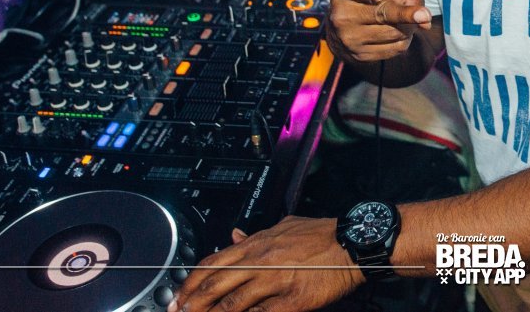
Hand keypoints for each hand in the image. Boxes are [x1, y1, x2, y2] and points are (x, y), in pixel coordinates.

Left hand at [168, 217, 360, 311]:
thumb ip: (257, 234)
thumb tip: (235, 237)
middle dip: (191, 303)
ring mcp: (273, 283)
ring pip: (231, 305)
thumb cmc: (321, 235)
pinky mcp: (290, 302)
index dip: (191, 282)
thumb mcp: (284, 226)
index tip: (179, 296)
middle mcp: (259, 262)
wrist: (351, 244)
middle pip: (215, 286)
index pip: (212, 263)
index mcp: (256, 244)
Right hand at [327, 0, 431, 62]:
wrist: (340, 33)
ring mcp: (351, 40)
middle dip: (406, 15)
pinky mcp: (361, 56)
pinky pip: (395, 48)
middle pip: (383, 14)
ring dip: (409, 26)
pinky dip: (405, 39)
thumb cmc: (364, 3)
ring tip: (407, 20)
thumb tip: (425, 19)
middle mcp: (343, 17)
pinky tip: (400, 32)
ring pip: (394, 33)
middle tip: (426, 15)